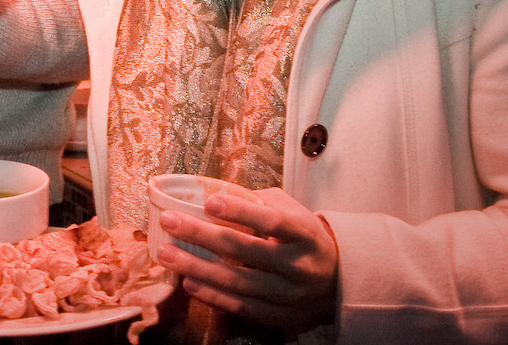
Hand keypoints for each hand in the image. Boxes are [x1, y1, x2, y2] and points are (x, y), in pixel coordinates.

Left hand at [155, 186, 338, 333]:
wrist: (340, 283)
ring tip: (166, 254)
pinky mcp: (279, 316)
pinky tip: (188, 282)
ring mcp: (289, 295)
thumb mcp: (294, 212)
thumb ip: (260, 202)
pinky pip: (240, 307)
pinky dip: (212, 295)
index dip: (240, 212)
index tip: (209, 202)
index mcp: (304, 234)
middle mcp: (298, 266)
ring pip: (238, 282)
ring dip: (197, 267)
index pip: (272, 221)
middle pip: (246, 251)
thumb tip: (215, 191)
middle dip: (202, 235)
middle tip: (169, 221)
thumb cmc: (305, 238)